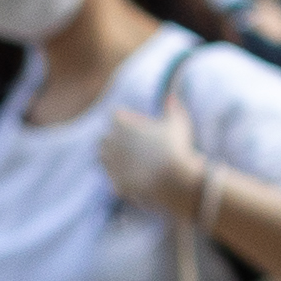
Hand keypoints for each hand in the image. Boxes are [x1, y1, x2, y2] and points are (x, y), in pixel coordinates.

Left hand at [94, 94, 209, 223]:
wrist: (174, 180)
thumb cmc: (177, 147)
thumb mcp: (178, 123)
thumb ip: (173, 108)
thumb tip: (171, 97)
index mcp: (122, 124)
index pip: (116, 116)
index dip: (126, 120)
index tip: (137, 126)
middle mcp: (112, 143)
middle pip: (104, 137)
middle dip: (114, 139)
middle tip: (130, 143)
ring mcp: (112, 164)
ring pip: (102, 157)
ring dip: (111, 156)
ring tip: (128, 159)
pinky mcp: (116, 183)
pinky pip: (113, 178)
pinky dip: (120, 177)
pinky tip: (134, 178)